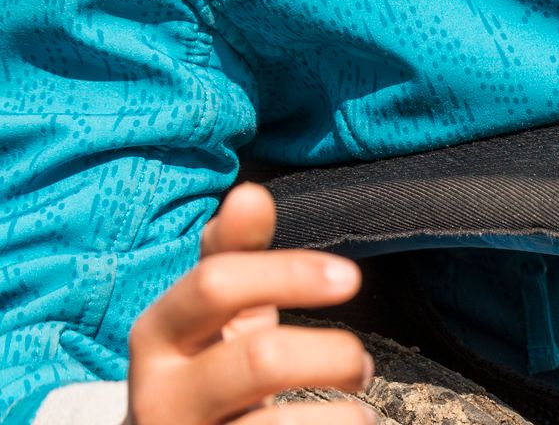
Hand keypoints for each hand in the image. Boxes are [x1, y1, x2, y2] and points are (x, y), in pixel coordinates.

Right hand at [127, 183, 374, 424]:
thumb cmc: (206, 371)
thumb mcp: (214, 315)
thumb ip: (232, 255)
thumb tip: (250, 193)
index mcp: (160, 335)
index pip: (217, 284)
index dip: (289, 273)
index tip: (350, 278)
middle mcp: (160, 392)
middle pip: (260, 360)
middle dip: (334, 356)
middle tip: (362, 366)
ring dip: (343, 417)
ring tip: (357, 416)